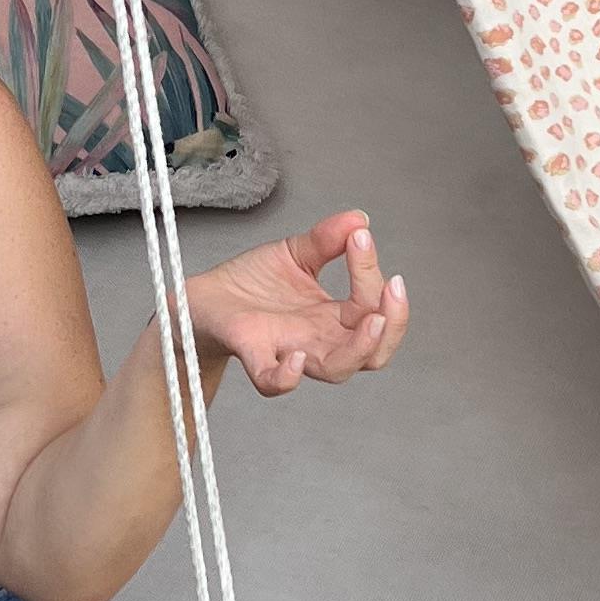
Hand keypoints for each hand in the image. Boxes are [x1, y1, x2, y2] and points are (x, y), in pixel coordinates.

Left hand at [182, 212, 407, 398]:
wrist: (205, 297)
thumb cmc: (252, 284)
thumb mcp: (294, 252)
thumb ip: (327, 239)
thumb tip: (359, 219)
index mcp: (333, 318)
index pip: (372, 306)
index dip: (373, 274)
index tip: (360, 236)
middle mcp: (318, 340)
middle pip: (374, 353)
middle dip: (394, 322)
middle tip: (392, 286)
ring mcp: (288, 350)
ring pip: (336, 370)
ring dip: (361, 347)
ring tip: (373, 319)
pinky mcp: (252, 352)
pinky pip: (272, 381)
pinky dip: (286, 376)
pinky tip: (294, 356)